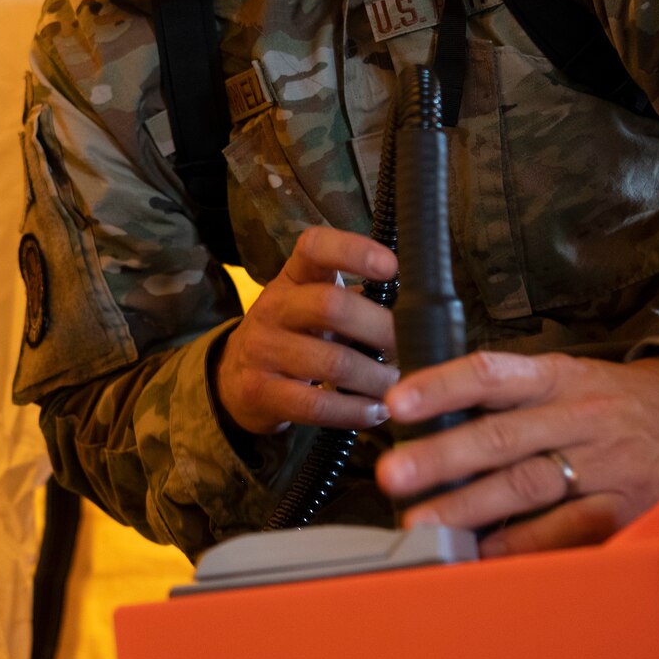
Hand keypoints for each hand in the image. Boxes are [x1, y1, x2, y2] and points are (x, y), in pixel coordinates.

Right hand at [214, 226, 398, 434]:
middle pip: (331, 306)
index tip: (392, 266)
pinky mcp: (259, 392)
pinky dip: (355, 411)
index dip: (353, 251)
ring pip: (333, 363)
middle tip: (412, 347)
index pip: (315, 247)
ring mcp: (261, 350)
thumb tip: (423, 314)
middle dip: (382, 329)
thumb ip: (357, 301)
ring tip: (401, 386)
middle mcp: (272, 307)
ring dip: (377, 379)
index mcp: (292, 277)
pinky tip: (375, 411)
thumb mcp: (312, 304)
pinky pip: (317, 405)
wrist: (234, 377)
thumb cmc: (295, 335)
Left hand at [375, 352, 658, 555]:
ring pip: (528, 485)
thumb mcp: (571, 378)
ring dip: (470, 507)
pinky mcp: (625, 505)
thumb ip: (512, 396)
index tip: (397, 402)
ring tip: (422, 522)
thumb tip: (434, 418)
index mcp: (560, 378)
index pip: (492, 374)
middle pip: (502, 436)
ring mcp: (604, 463)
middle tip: (392, 473)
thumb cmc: (618, 401)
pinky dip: (523, 543)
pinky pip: (567, 528)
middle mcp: (579, 417)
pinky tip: (483, 553)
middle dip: (442, 456)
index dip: (443, 387)